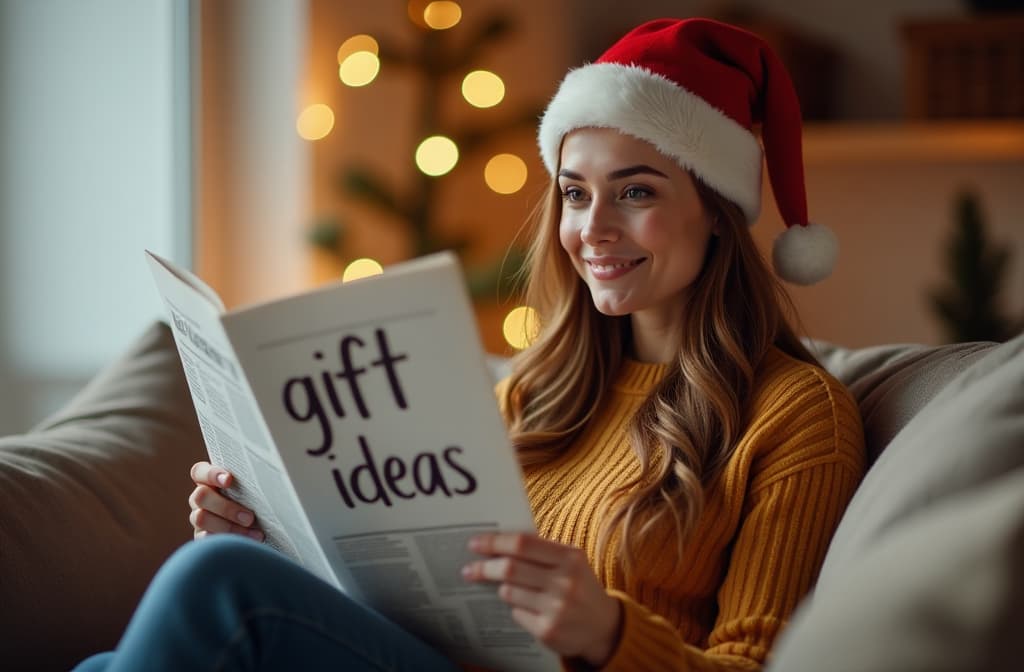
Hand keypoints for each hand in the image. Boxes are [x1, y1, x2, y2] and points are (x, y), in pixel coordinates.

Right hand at [188, 461, 263, 540]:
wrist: (258, 524)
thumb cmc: (255, 500)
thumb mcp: (252, 490)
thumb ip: (249, 483)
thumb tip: (266, 478)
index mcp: (209, 480)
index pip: (199, 471)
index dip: (211, 474)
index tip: (229, 479)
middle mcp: (200, 497)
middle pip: (200, 496)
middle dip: (226, 508)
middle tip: (250, 517)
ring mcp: (198, 516)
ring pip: (201, 518)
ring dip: (229, 527)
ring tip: (255, 534)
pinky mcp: (201, 535)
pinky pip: (204, 538)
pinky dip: (225, 540)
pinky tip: (242, 542)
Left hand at [462, 533, 621, 666]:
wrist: (603, 626)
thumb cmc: (579, 586)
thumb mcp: (571, 562)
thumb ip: (541, 551)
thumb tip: (496, 543)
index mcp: (570, 557)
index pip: (522, 544)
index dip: (494, 542)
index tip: (474, 542)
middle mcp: (565, 582)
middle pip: (510, 569)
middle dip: (484, 567)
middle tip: (468, 569)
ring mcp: (557, 608)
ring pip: (509, 592)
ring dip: (502, 589)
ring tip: (506, 588)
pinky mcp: (548, 631)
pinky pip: (516, 613)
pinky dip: (516, 608)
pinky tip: (528, 609)